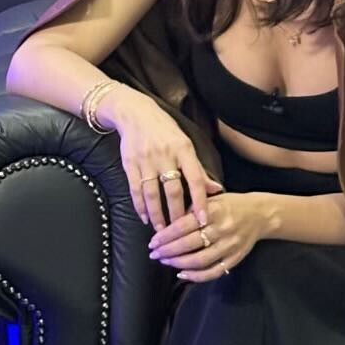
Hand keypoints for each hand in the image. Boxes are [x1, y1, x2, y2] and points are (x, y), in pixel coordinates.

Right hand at [105, 90, 220, 231]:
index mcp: (183, 149)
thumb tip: (215, 190)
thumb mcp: (185, 144)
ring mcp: (146, 160)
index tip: (203, 220)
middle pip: (173, 191)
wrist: (134, 113)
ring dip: (157, 215)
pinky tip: (145, 217)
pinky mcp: (129, 164)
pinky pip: (135, 190)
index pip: (195, 179)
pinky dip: (140, 206)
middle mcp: (165, 155)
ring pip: (152, 194)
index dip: (200, 201)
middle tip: (180, 232)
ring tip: (161, 231)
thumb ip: (198, 169)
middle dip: (177, 214)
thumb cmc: (164, 130)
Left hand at [147, 191, 271, 280]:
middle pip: (189, 244)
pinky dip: (196, 276)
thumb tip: (169, 224)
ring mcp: (230, 246)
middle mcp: (222, 229)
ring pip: (200, 260)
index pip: (184, 225)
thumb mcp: (213, 199)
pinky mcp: (235, 258)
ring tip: (165, 262)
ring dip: (179, 263)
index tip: (153, 241)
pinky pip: (214, 271)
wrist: (261, 214)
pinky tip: (182, 273)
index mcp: (214, 211)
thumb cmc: (232, 205)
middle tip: (154, 254)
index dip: (166, 235)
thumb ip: (193, 208)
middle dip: (168, 250)